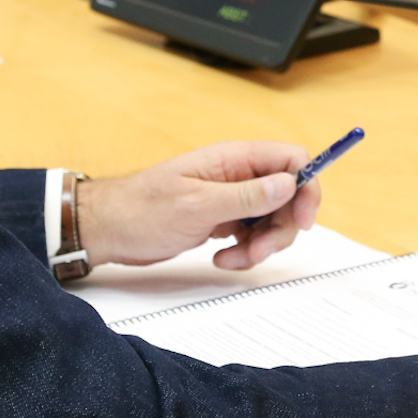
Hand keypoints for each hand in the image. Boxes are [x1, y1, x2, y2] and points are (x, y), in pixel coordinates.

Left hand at [76, 142, 319, 270]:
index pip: (290, 159)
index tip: (302, 219)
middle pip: (288, 195)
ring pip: (272, 219)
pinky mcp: (223, 218)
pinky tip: (223, 257)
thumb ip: (246, 195)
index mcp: (233, 159)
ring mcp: (231, 197)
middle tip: (259, 250)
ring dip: (262, 245)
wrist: (110, 229)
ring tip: (233, 258)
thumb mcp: (197, 205)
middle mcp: (237, 175)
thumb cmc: (142, 210)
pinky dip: (246, 251)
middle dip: (281, 228)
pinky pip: (253, 234)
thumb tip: (289, 183)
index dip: (306, 187)